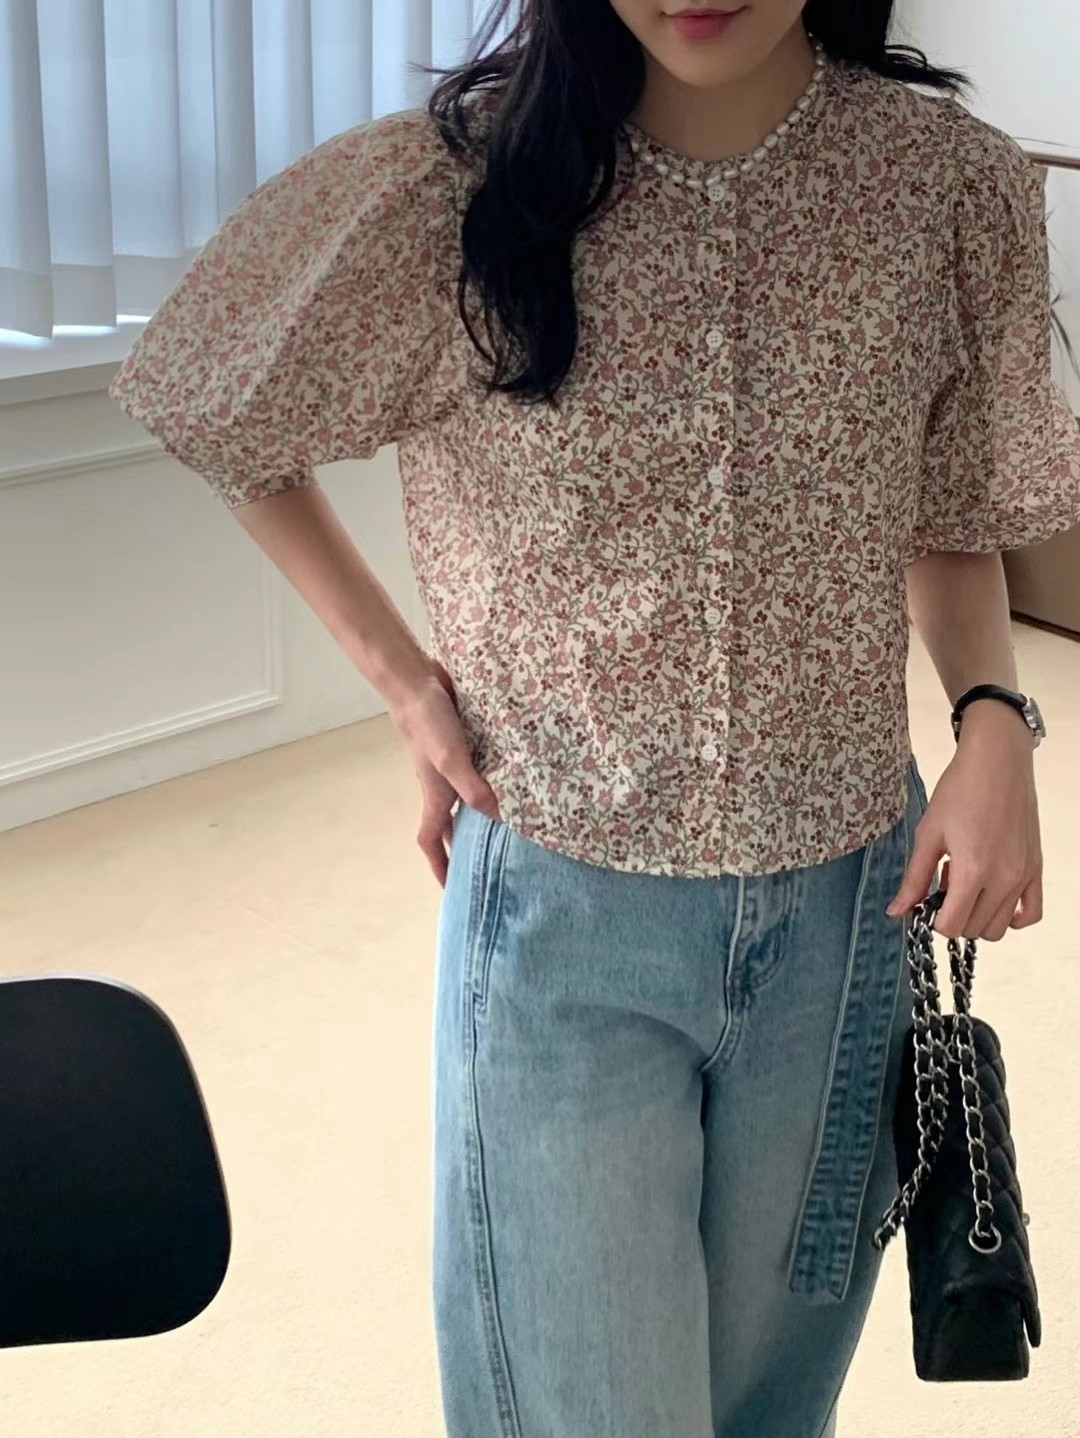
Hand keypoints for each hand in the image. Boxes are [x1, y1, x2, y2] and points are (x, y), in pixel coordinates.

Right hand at [386, 659, 501, 887]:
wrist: (415, 682)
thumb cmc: (428, 724)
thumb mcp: (451, 760)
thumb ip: (473, 788)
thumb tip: (498, 819)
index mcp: (436, 795)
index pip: (432, 840)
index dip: (440, 866)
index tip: (451, 890)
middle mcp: (441, 784)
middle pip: (449, 824)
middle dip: (463, 846)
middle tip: (486, 861)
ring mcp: (449, 764)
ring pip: (464, 799)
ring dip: (479, 815)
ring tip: (505, 826)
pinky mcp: (460, 744)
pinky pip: (474, 774)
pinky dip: (488, 783)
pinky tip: (509, 779)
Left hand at [886, 719, 1042, 939]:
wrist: (996, 762)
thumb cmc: (960, 791)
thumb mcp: (929, 834)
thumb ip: (914, 879)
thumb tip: (897, 912)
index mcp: (973, 870)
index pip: (952, 926)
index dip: (934, 920)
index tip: (927, 902)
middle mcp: (1003, 878)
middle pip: (974, 930)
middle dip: (953, 918)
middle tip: (943, 887)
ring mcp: (1023, 876)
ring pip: (1000, 927)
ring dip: (978, 917)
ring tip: (965, 884)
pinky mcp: (1036, 868)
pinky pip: (1031, 914)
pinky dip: (1013, 917)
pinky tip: (993, 898)